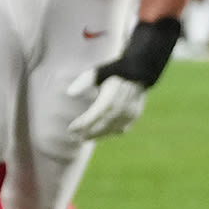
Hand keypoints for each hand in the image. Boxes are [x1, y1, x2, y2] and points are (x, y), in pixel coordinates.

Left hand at [63, 17, 179, 140]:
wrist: (139, 71)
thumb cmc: (114, 72)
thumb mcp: (97, 73)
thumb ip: (83, 82)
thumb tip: (69, 93)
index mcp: (111, 97)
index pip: (94, 115)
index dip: (82, 124)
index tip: (70, 128)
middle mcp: (121, 107)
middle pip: (102, 126)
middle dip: (88, 133)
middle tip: (75, 137)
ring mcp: (130, 113)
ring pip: (112, 129)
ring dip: (98, 135)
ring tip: (85, 137)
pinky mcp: (135, 115)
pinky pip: (122, 129)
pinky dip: (111, 132)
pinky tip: (101, 133)